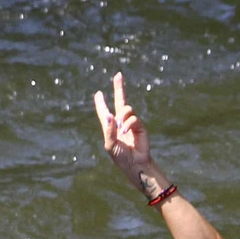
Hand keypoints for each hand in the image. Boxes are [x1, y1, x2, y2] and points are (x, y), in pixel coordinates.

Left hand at [92, 72, 158, 189]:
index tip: (99, 93)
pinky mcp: (140, 126)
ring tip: (122, 128)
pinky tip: (126, 130)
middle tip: (118, 75)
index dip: (101, 102)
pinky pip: (133, 117)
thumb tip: (110, 115)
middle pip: (119, 100)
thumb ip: (108, 130)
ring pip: (126, 108)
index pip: (104, 111)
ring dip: (122, 116)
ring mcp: (131, 123)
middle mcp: (120, 122)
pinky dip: (129, 123)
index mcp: (110, 126)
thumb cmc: (120, 157)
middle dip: (119, 87)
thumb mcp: (110, 144)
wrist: (136, 164)